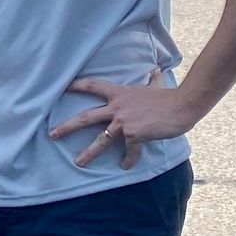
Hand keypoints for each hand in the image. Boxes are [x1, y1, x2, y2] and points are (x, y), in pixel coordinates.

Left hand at [48, 70, 191, 169]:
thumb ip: (152, 79)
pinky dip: (128, 159)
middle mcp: (117, 107)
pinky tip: (125, 165)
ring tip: (78, 162)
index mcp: (119, 93)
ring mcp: (124, 122)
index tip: (60, 86)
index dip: (75, 85)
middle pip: (86, 117)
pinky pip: (129, 150)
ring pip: (101, 139)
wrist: (182, 106)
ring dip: (89, 152)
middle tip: (52, 134)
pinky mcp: (134, 135)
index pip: (92, 86)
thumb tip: (156, 70)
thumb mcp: (156, 85)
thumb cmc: (168, 96)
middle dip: (68, 127)